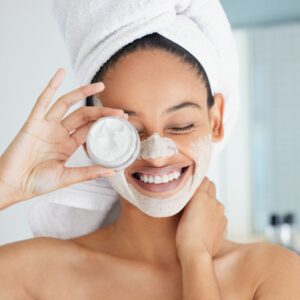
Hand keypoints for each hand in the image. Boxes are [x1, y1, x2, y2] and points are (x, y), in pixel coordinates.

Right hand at [0, 68, 126, 206]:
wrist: (14, 185)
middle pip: (83, 116)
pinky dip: (51, 86)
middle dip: (101, 112)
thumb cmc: (37, 183)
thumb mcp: (67, 178)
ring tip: (100, 86)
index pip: (89, 128)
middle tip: (119, 111)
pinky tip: (60, 74)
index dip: (104, 123)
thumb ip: (88, 172)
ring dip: (82, 93)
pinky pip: (43, 101)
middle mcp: (59, 133)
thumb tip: (112, 172)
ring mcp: (46, 126)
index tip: (121, 120)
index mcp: (67, 145)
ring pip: (67, 103)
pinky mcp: (33, 122)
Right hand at [176, 177, 227, 261]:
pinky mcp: (224, 223)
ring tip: (199, 213)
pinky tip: (206, 224)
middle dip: (205, 189)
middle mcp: (214, 201)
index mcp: (202, 195)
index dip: (197, 182)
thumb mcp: (181, 211)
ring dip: (210, 203)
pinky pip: (220, 214)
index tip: (191, 185)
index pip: (203, 179)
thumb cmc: (184, 233)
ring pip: (216, 201)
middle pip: (211, 186)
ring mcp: (221, 213)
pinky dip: (214, 216)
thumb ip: (189, 198)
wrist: (196, 253)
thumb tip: (192, 190)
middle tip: (194, 197)